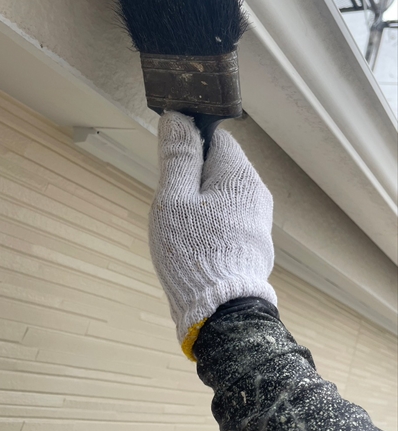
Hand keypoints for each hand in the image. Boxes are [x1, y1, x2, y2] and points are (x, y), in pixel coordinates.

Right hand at [149, 112, 276, 359]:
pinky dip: (210, 222)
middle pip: (219, 166)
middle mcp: (257, 192)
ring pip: (222, 194)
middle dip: (192, 180)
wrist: (222, 313)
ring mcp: (259, 219)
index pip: (216, 138)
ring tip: (184, 230)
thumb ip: (177, 157)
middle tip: (175, 207)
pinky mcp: (255, 241)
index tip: (172, 170)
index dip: (190, 147)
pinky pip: (229, 217)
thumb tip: (178, 117)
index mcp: (240, 175)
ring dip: (199, 204)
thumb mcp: (175, 200)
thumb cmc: (194, 252)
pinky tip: (198, 244)